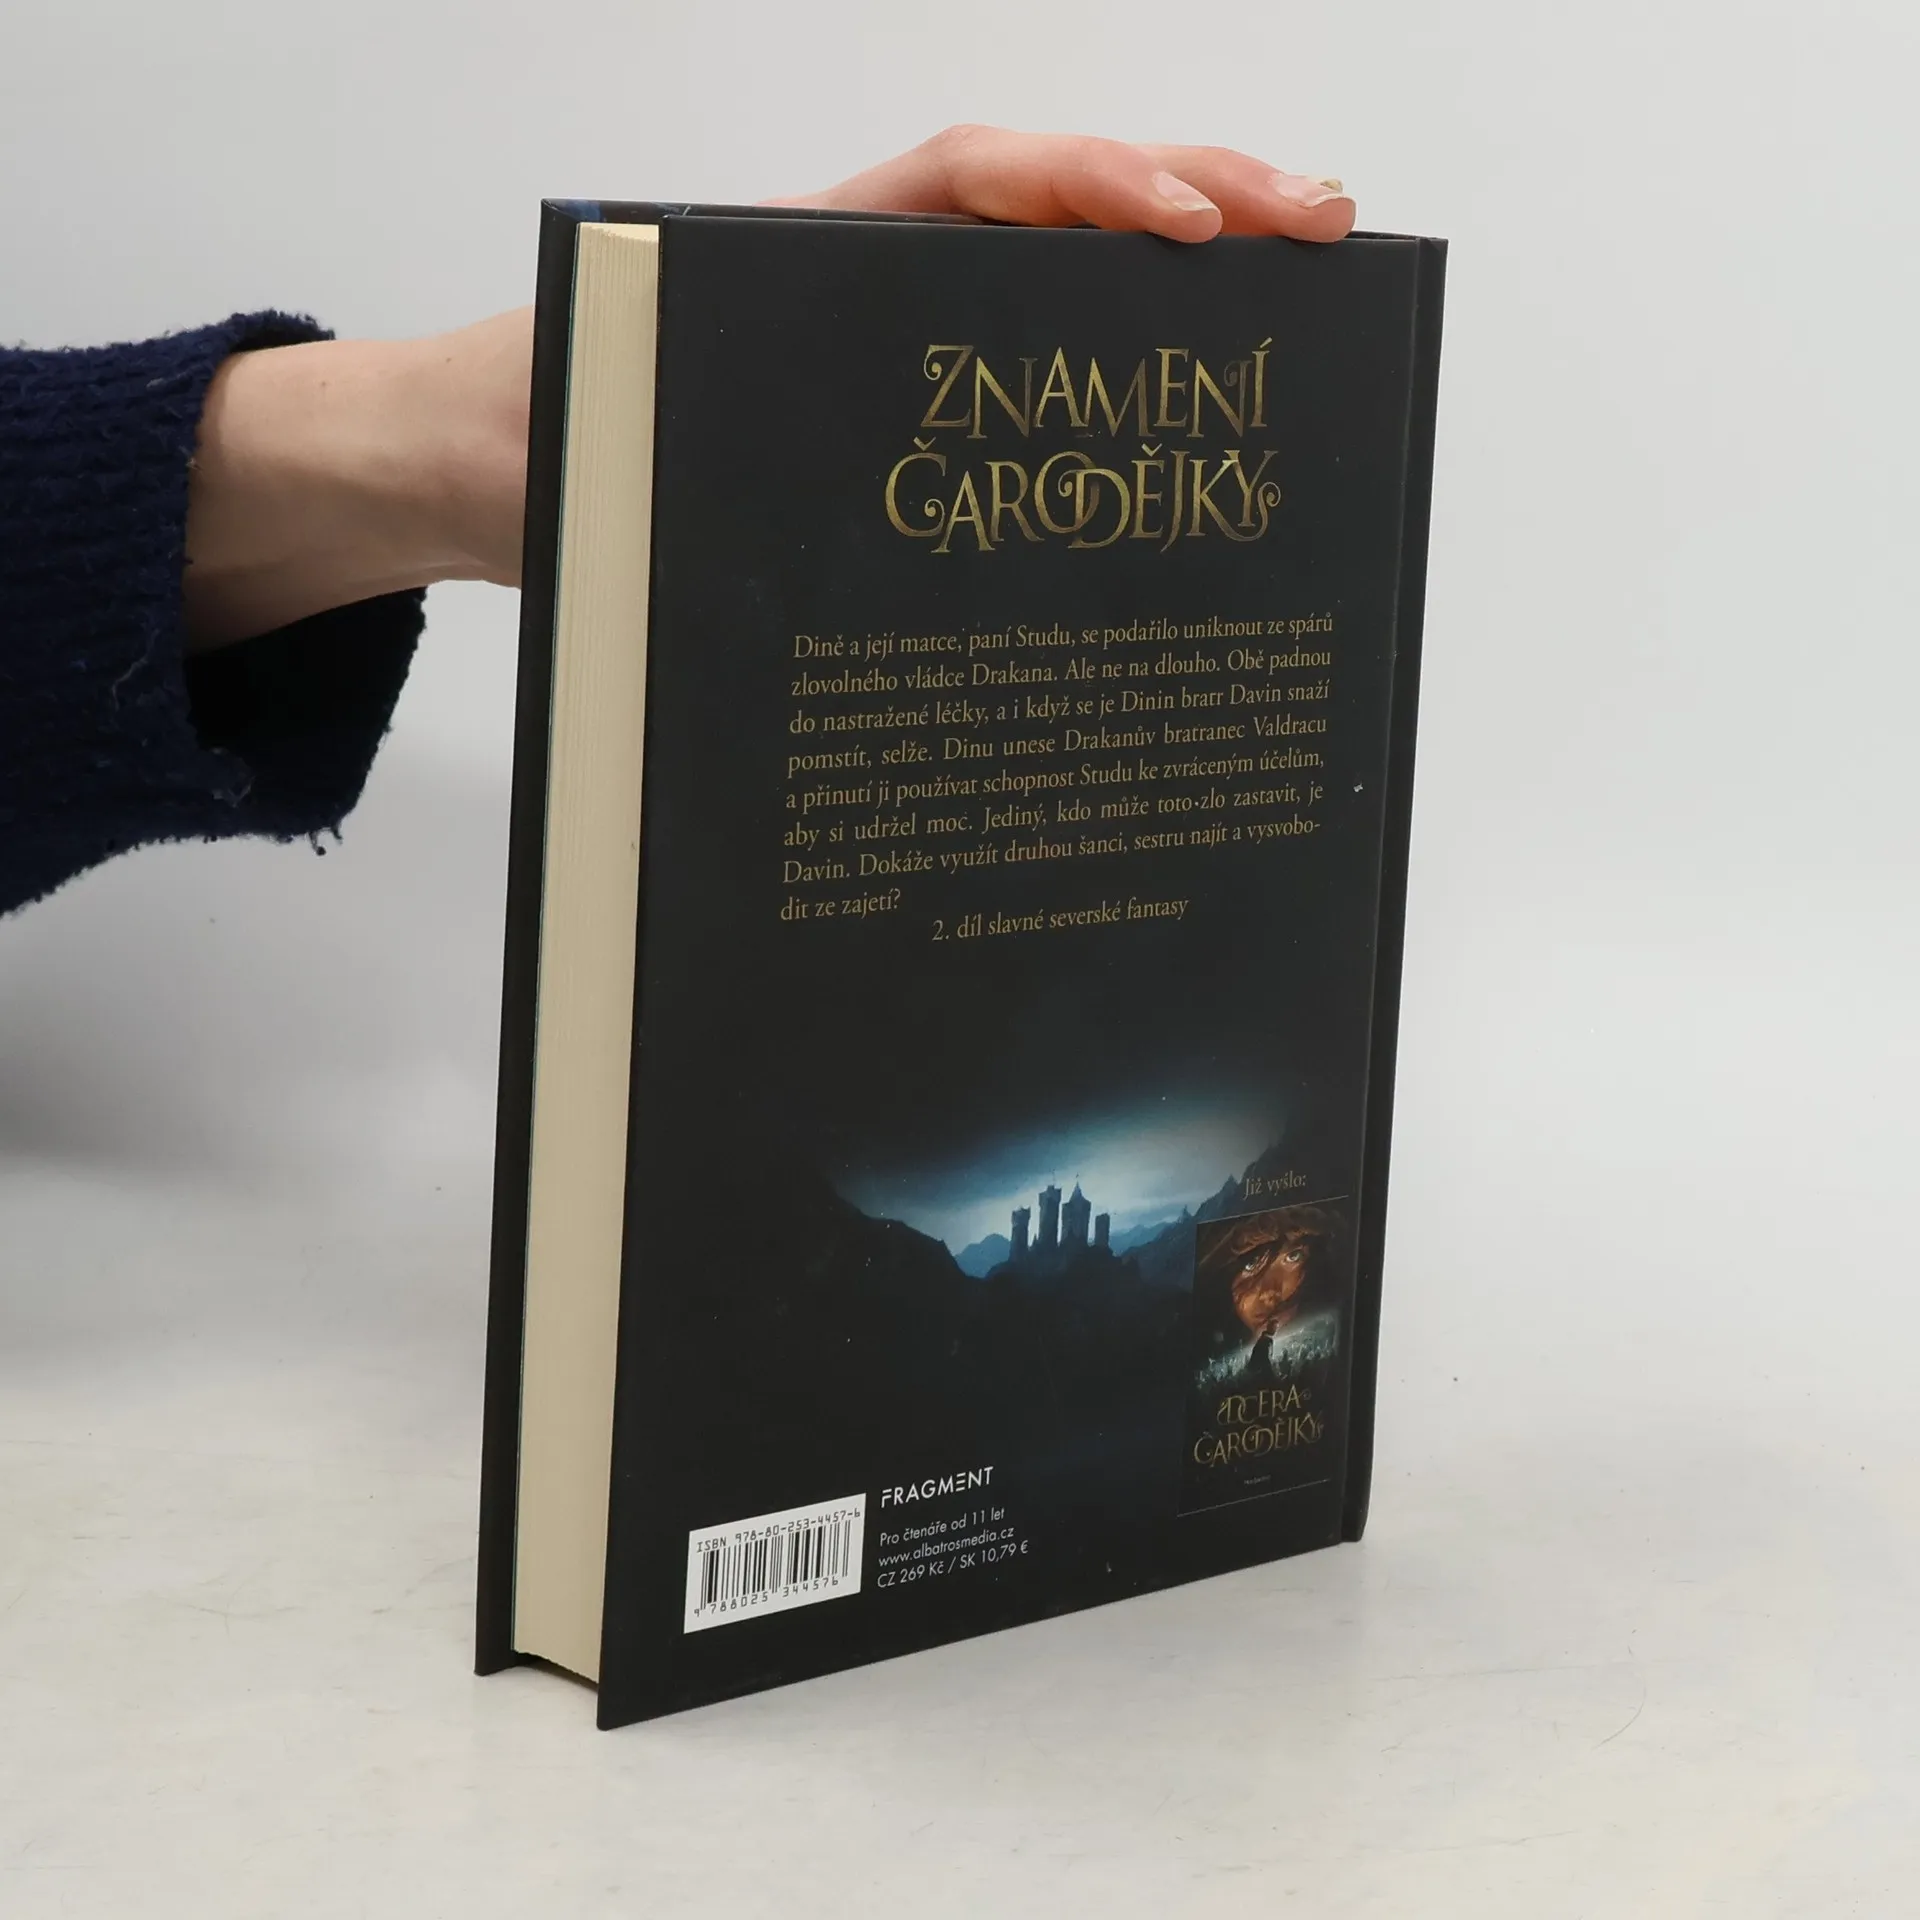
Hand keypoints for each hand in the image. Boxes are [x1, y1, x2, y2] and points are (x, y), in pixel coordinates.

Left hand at [184, 129, 1352, 646]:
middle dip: (1194, 197)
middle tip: (1324, 221)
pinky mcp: (900, 409)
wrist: (479, 474)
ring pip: (1055, 282)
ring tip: (1303, 280)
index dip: (1085, 189)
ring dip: (1181, 273)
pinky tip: (1189, 387)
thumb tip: (750, 475)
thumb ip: (653, 429)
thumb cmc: (529, 441)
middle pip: (1050, 210)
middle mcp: (865, 283)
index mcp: (803, 260)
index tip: (1185, 227)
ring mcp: (891, 340)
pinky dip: (1114, 359)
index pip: (970, 184)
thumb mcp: (586, 422)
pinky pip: (1025, 365)